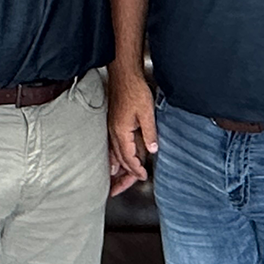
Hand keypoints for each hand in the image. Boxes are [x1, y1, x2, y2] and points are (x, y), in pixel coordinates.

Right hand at [109, 70, 156, 188]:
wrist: (123, 74)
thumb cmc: (134, 90)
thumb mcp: (147, 113)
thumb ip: (149, 133)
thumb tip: (152, 150)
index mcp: (122, 131)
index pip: (129, 158)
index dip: (136, 169)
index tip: (142, 177)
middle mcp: (114, 132)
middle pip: (118, 159)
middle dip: (122, 175)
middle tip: (121, 188)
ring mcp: (111, 127)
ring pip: (113, 153)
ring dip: (116, 167)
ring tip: (114, 180)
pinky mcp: (112, 122)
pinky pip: (111, 145)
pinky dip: (113, 156)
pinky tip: (113, 160)